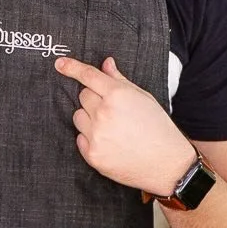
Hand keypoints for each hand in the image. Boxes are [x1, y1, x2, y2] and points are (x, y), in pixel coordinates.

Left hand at [54, 54, 196, 193]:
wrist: (166, 163)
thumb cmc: (158, 128)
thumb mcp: (143, 97)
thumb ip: (120, 80)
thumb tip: (106, 64)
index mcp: (118, 95)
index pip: (88, 76)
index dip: (72, 67)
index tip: (60, 64)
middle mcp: (104, 113)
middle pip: (83, 96)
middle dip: (94, 99)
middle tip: (113, 110)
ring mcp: (96, 135)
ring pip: (78, 117)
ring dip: (89, 119)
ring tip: (112, 128)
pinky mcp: (92, 154)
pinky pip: (80, 138)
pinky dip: (90, 138)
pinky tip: (110, 142)